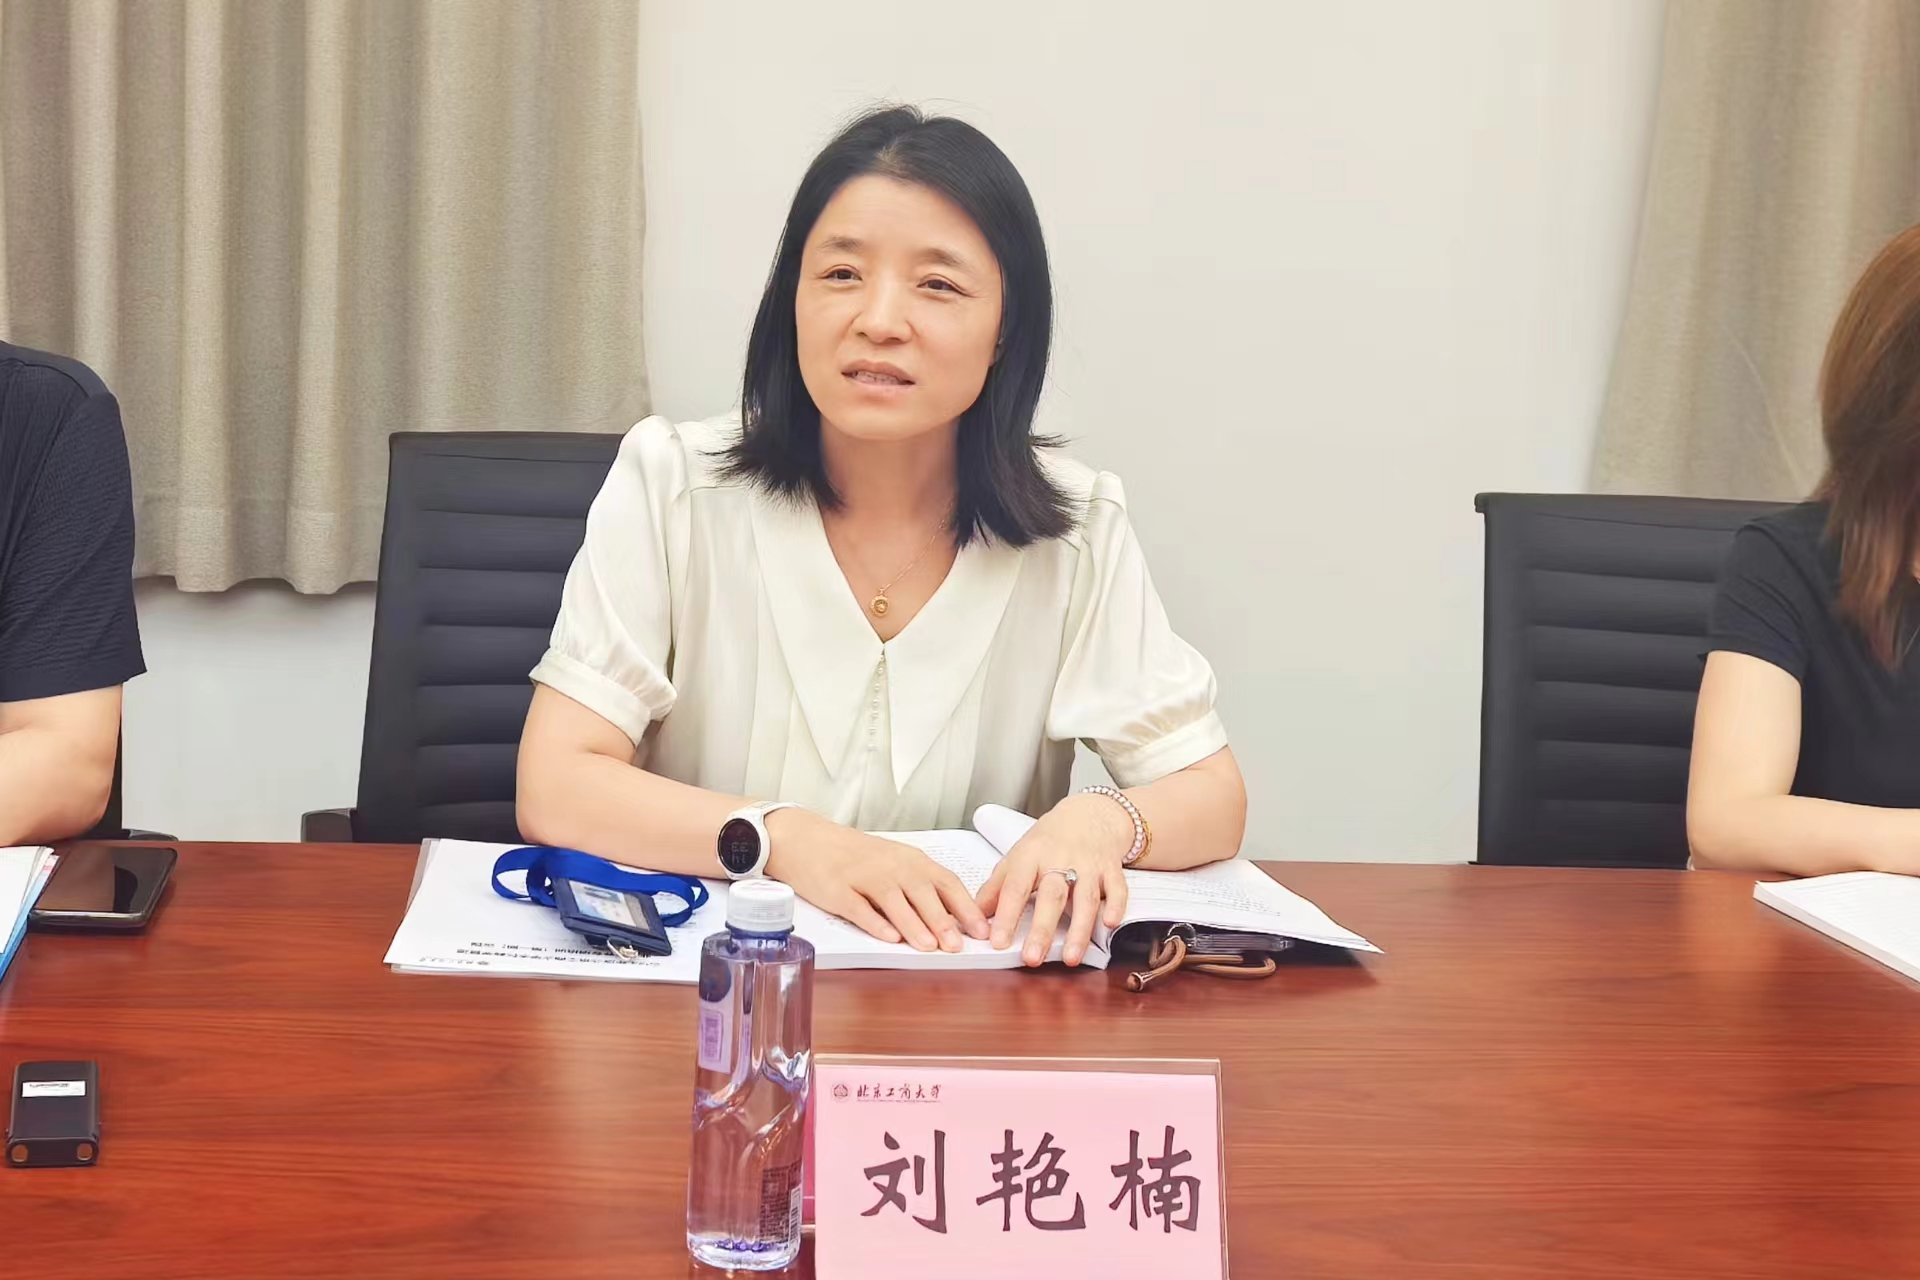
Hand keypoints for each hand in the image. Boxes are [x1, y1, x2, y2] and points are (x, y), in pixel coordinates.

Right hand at [765, 809, 989, 951]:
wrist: (809, 839)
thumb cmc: (859, 856)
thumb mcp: (897, 863)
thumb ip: (923, 887)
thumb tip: (957, 919)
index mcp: (911, 861)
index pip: (946, 883)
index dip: (966, 907)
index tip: (983, 929)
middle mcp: (892, 866)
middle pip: (923, 893)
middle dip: (943, 920)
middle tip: (958, 945)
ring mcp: (864, 877)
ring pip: (894, 901)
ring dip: (914, 924)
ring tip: (929, 947)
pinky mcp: (838, 890)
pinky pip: (859, 908)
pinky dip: (875, 923)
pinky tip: (888, 937)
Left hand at [975, 794, 1132, 966]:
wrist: (1089, 814)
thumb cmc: (1049, 840)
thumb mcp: (1017, 857)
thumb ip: (997, 887)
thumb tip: (975, 917)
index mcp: (1031, 856)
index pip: (1015, 887)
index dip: (1006, 915)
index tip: (998, 941)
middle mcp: (1060, 859)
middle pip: (1051, 895)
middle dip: (1042, 929)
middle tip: (1032, 958)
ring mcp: (1089, 864)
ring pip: (1085, 898)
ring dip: (1079, 930)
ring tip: (1071, 958)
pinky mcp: (1111, 869)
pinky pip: (1117, 888)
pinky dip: (1115, 906)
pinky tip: (1109, 924)